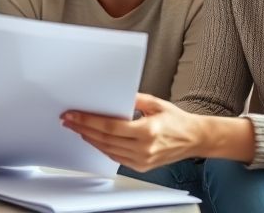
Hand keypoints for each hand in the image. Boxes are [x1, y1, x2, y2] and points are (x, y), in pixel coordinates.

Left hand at [62, 93, 219, 172]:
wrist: (195, 139)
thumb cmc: (178, 121)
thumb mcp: (155, 103)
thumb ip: (133, 99)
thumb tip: (113, 96)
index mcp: (147, 131)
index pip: (109, 127)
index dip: (88, 121)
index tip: (73, 116)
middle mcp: (143, 148)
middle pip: (104, 139)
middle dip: (83, 129)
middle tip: (68, 121)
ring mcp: (142, 160)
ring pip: (107, 150)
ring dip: (89, 139)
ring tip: (77, 129)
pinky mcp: (141, 166)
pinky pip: (116, 157)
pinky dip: (102, 148)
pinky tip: (94, 139)